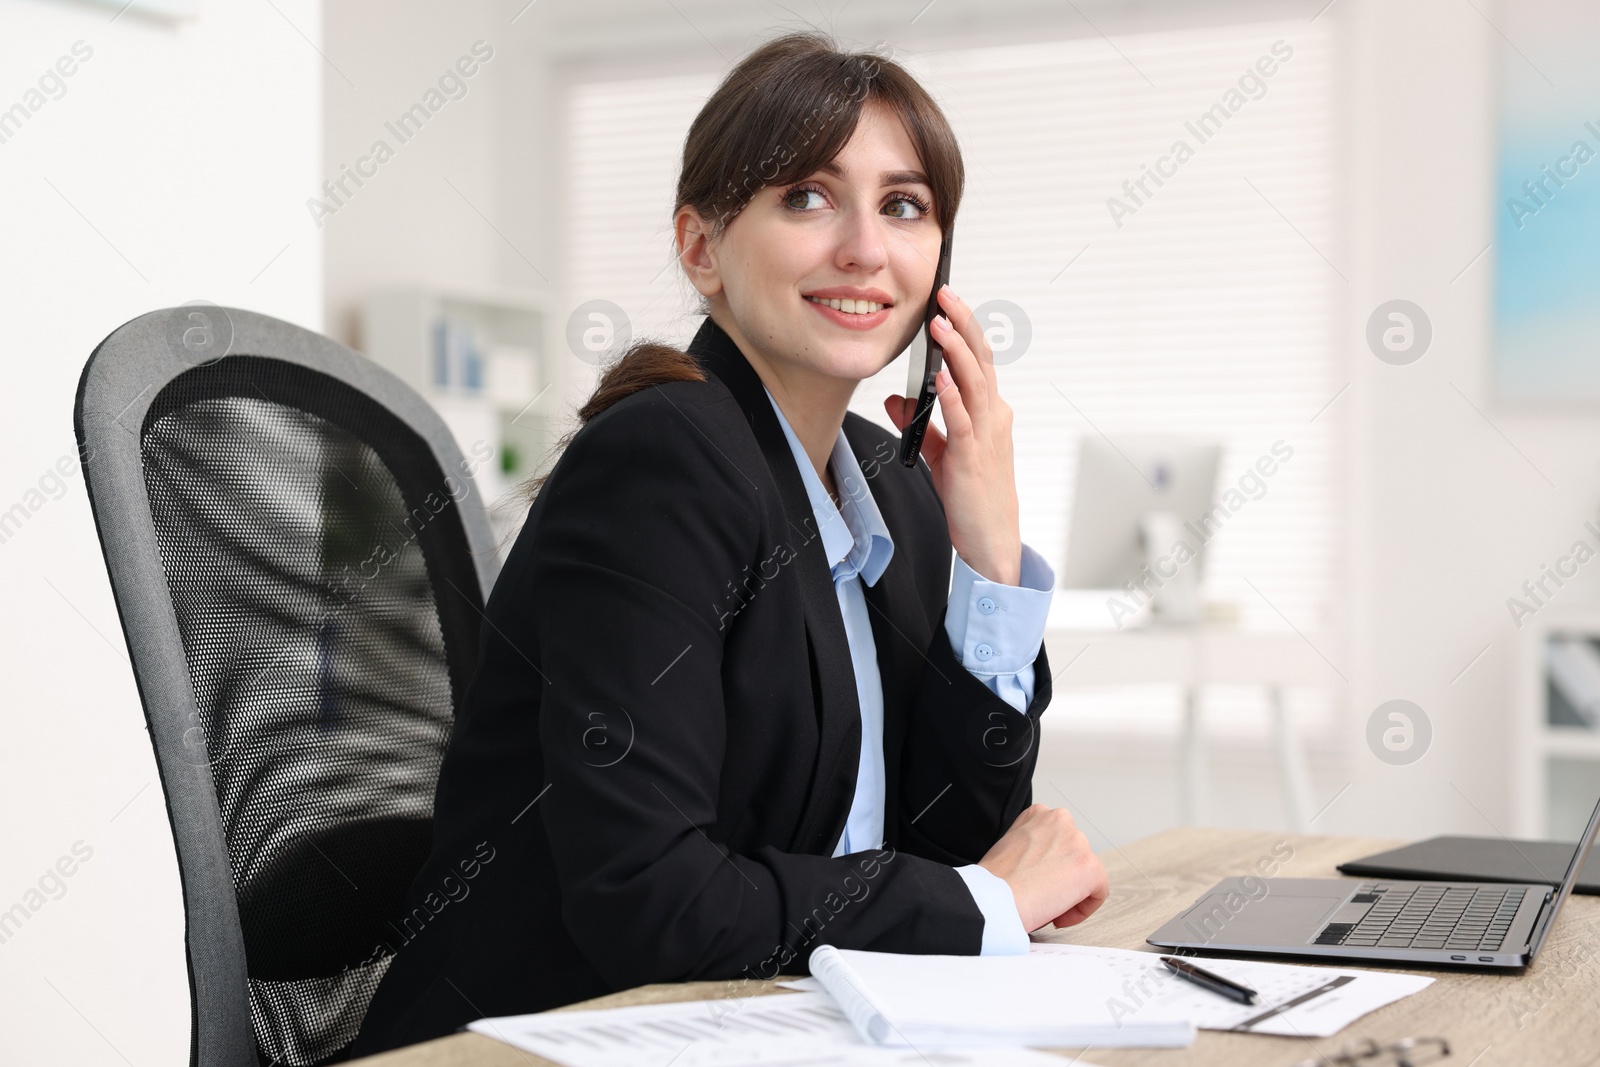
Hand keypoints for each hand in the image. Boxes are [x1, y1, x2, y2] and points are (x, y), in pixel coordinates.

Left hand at [884, 285, 1021, 585]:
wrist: (992, 537)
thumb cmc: (973, 495)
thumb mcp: (941, 452)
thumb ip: (921, 423)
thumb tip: (895, 399)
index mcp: (989, 412)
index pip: (978, 360)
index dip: (964, 328)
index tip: (947, 301)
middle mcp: (993, 417)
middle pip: (980, 360)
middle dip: (963, 325)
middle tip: (945, 294)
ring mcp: (985, 437)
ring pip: (975, 383)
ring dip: (957, 352)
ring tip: (941, 325)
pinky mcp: (971, 459)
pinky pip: (963, 422)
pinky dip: (952, 397)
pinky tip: (940, 379)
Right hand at [978, 803, 1109, 931]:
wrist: (993, 897)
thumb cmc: (994, 880)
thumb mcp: (1009, 845)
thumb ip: (1032, 845)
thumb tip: (1046, 865)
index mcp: (1039, 814)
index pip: (1058, 840)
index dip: (1049, 865)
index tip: (1038, 880)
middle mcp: (1060, 820)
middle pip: (1074, 855)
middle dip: (1062, 878)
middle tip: (1043, 895)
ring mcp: (1077, 842)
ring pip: (1086, 873)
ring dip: (1071, 893)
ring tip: (1049, 905)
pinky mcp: (1090, 867)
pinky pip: (1099, 892)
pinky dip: (1083, 908)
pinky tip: (1060, 915)